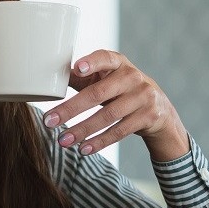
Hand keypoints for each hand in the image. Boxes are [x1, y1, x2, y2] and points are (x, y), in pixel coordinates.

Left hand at [43, 50, 189, 161]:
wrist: (160, 108)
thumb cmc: (121, 90)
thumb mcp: (107, 79)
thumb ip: (83, 78)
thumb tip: (50, 80)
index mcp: (118, 63)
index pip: (105, 58)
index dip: (91, 63)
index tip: (77, 69)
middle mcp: (133, 77)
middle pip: (98, 93)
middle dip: (71, 109)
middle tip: (49, 121)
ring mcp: (143, 96)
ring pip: (108, 116)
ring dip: (82, 130)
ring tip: (63, 140)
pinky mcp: (148, 116)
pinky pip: (119, 131)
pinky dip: (99, 142)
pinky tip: (83, 149)